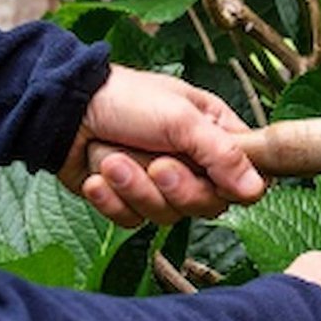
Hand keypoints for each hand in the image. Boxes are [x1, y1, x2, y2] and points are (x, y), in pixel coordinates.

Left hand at [58, 66, 265, 226]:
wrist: (62, 110)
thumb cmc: (126, 99)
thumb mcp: (181, 119)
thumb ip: (222, 154)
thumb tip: (257, 189)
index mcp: (216, 135)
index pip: (247, 177)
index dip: (230, 184)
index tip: (210, 175)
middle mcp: (194, 163)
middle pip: (207, 204)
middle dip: (176, 187)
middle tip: (156, 165)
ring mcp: (160, 185)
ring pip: (167, 215)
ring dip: (134, 188)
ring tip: (112, 161)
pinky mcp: (128, 201)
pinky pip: (132, 220)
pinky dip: (111, 200)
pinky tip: (98, 176)